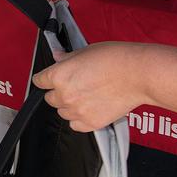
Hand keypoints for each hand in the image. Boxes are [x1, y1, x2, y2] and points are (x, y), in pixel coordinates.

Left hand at [34, 42, 152, 130]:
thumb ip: (67, 58)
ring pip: (62, 113)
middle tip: (74, 85)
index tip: (48, 79)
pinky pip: (75, 125)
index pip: (39, 81)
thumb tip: (57, 57)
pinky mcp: (90, 123)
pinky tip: (90, 108)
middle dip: (59, 92)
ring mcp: (77, 111)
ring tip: (85, 96)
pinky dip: (80, 119)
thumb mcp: (86, 51)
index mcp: (59, 75)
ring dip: (69, 106)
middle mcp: (65, 95)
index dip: (45, 79)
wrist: (137, 74)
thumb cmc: (115, 59)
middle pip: (50, 99)